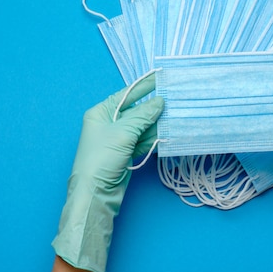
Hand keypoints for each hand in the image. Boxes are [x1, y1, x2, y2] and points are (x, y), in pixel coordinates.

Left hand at [51, 74, 163, 271]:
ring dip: (157, 123)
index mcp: (101, 112)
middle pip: (136, 110)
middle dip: (154, 107)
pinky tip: (169, 132)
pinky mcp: (127, 153)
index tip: (161, 78)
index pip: (126, 95)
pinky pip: (144, 140)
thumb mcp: (122, 133)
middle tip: (175, 99)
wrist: (95, 193)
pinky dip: (155, 137)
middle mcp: (109, 123)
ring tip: (176, 114)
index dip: (144, 87)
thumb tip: (160, 102)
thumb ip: (143, 116)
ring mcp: (118, 139)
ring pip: (142, 126)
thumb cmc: (101, 159)